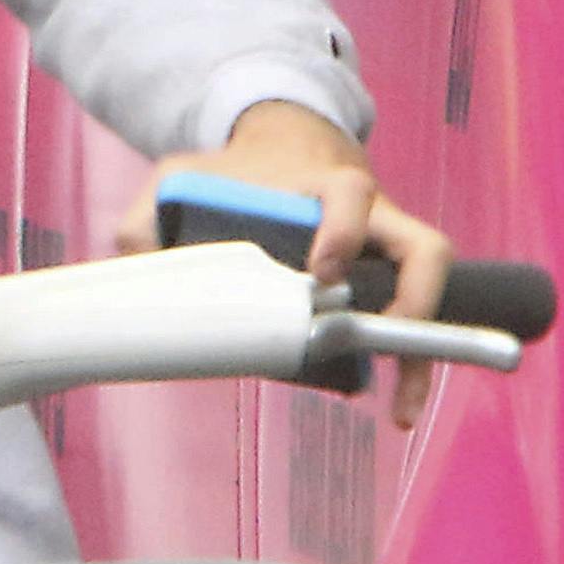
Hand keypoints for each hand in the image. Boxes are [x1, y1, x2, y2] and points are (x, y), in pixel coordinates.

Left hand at [119, 101, 453, 428]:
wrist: (282, 154)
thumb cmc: (239, 172)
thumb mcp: (185, 175)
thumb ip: (149, 213)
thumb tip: (134, 259)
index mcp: (326, 187)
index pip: (351, 196)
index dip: (344, 233)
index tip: (321, 274)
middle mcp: (373, 219)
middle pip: (423, 249)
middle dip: (415, 300)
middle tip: (382, 342)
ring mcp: (387, 253)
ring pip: (429, 296)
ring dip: (422, 353)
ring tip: (402, 409)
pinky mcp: (387, 286)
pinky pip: (411, 325)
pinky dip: (410, 367)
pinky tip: (394, 409)